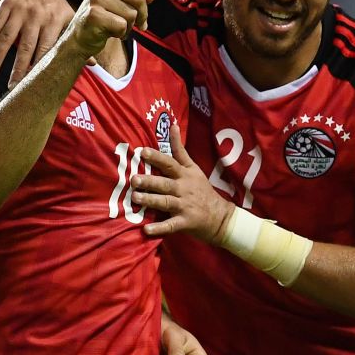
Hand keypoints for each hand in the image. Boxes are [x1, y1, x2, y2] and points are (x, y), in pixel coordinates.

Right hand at [0, 0, 74, 85]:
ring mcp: (20, 9)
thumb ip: (78, 40)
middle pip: (25, 46)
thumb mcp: (70, 18)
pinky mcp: (6, 4)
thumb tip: (94, 64)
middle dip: (18, 67)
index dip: (39, 65)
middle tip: (12, 86)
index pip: (46, 48)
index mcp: (55, 20)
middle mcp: (37, 15)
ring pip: (7, 36)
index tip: (34, 82)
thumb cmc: (56, 5)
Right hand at [67, 0, 153, 57]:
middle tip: (138, 24)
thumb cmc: (104, 21)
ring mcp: (96, 0)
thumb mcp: (121, 7)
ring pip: (131, 15)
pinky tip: (109, 33)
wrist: (80, 39)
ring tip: (116, 28)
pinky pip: (121, 26)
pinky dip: (120, 34)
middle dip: (142, 15)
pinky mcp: (93, 15)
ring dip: (129, 27)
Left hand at [133, 124, 234, 243]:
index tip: (142, 152)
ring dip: (151, 200)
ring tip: (136, 197)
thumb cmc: (202, 190)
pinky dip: (159, 228)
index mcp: (185, 175)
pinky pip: (170, 226)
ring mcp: (185, 206)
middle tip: (134, 179)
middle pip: (165, 183)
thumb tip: (172, 125)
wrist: (220, 217)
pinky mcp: (185, 223)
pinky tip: (146, 230)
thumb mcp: (193, 168)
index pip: (170, 163)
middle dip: (150, 181)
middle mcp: (184, 189)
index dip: (157, 157)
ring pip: (166, 202)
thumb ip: (180, 149)